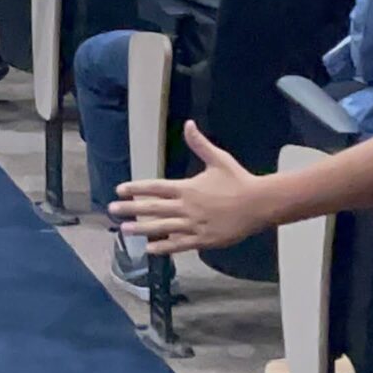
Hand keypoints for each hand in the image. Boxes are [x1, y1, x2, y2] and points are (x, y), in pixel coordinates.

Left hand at [109, 122, 272, 255]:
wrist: (260, 204)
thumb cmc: (239, 180)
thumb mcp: (218, 159)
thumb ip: (199, 144)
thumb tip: (188, 124)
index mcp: (187, 188)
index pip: (155, 188)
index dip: (136, 188)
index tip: (120, 190)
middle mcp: (187, 207)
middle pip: (153, 208)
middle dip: (130, 208)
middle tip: (112, 210)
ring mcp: (194, 225)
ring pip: (162, 227)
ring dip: (141, 229)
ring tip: (124, 230)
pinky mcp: (203, 239)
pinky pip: (179, 244)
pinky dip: (163, 246)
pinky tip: (150, 248)